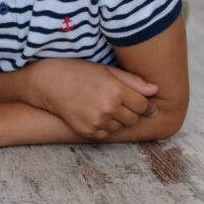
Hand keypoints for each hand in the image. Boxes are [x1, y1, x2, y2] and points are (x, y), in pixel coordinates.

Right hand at [22, 59, 158, 138]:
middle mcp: (108, 107)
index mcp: (116, 89)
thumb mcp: (105, 69)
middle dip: (131, 112)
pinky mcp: (87, 131)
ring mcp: (97, 121)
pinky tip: (94, 113)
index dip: (146, 105)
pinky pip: (106, 134)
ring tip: (103, 105)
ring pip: (121, 128)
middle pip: (134, 119)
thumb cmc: (77, 71)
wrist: (48, 82)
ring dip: (117, 119)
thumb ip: (132, 81)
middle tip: (118, 101)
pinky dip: (105, 126)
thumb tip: (155, 90)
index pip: (144, 105)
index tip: (144, 103)